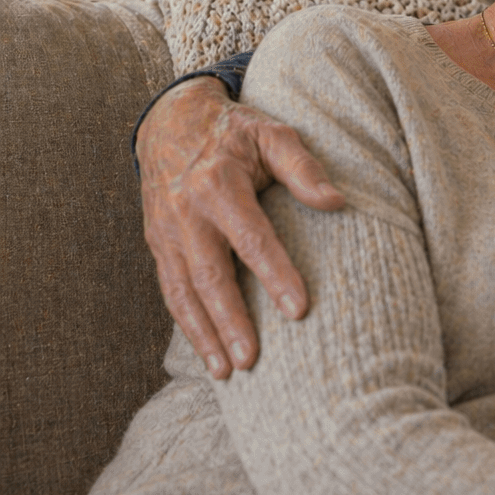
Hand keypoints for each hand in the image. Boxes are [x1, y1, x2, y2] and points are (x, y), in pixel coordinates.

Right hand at [137, 76, 344, 377]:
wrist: (171, 122)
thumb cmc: (235, 132)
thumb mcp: (273, 134)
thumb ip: (304, 167)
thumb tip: (337, 203)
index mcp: (218, 185)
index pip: (252, 239)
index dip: (275, 275)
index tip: (299, 311)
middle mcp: (186, 213)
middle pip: (210, 275)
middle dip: (231, 321)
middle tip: (252, 361)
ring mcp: (166, 232)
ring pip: (182, 292)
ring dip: (203, 334)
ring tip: (226, 372)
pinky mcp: (156, 244)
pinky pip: (170, 290)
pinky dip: (187, 323)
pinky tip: (205, 351)